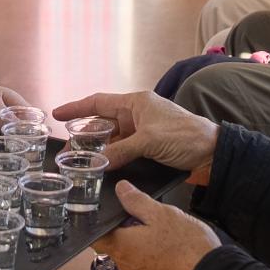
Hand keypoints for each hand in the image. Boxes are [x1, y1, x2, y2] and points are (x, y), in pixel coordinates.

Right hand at [52, 91, 217, 174]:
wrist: (211, 153)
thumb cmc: (186, 136)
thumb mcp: (150, 141)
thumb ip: (122, 151)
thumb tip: (98, 162)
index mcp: (136, 103)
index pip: (98, 102)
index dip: (76, 108)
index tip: (57, 114)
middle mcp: (136, 115)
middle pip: (102, 122)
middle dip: (83, 134)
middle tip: (66, 150)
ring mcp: (142, 131)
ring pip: (111, 139)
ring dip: (98, 149)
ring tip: (79, 161)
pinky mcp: (147, 147)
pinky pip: (122, 150)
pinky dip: (112, 158)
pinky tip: (102, 166)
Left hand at [94, 181, 220, 269]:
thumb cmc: (186, 245)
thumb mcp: (161, 213)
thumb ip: (137, 200)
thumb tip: (121, 189)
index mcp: (122, 246)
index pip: (95, 236)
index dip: (97, 222)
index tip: (105, 210)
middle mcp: (126, 264)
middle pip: (113, 243)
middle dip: (121, 228)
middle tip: (137, 213)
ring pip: (129, 252)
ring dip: (136, 240)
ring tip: (155, 227)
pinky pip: (142, 262)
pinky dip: (148, 251)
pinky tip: (164, 242)